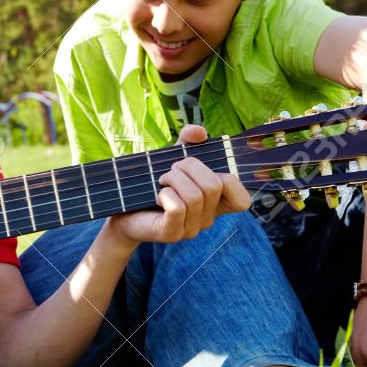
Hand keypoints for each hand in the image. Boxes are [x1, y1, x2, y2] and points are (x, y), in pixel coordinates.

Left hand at [106, 124, 251, 245]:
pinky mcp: (171, 234)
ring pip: (195, 196)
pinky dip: (165, 194)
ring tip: (161, 180)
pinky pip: (178, 208)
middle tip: (171, 170)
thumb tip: (199, 132)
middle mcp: (207, 219)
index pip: (243, 200)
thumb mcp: (172, 158)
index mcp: (215, 204)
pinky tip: (157, 195)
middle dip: (190, 167)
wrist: (123, 211)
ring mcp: (190, 229)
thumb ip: (187, 141)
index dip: (229, 180)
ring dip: (173, 179)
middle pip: (215, 186)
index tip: (205, 169)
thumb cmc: (152, 184)